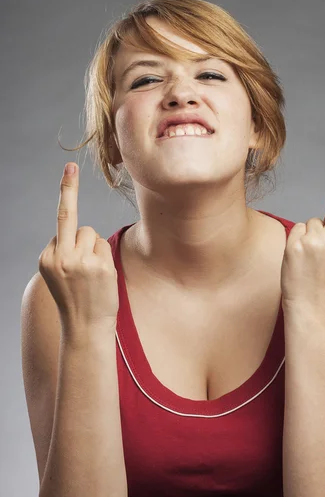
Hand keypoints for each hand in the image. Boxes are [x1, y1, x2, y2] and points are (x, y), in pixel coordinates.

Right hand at [38, 163, 118, 340]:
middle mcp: (59, 257)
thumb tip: (86, 234)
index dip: (66, 196)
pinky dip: (104, 257)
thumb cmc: (77, 300)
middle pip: (70, 217)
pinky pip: (104, 246)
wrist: (86, 329)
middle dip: (67, 188)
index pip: (59, 224)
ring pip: (91, 233)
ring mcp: (79, 261)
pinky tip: (100, 277)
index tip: (67, 170)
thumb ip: (68, 252)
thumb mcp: (62, 275)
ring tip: (92, 274)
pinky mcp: (98, 266)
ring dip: (94, 248)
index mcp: (47, 259)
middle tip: (68, 167)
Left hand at [280, 147, 324, 312]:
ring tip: (308, 262)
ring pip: (306, 224)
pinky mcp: (299, 243)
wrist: (313, 306)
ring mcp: (316, 238)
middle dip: (321, 217)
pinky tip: (299, 261)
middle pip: (320, 215)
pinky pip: (295, 231)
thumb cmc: (322, 280)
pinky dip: (294, 243)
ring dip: (304, 240)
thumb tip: (314, 223)